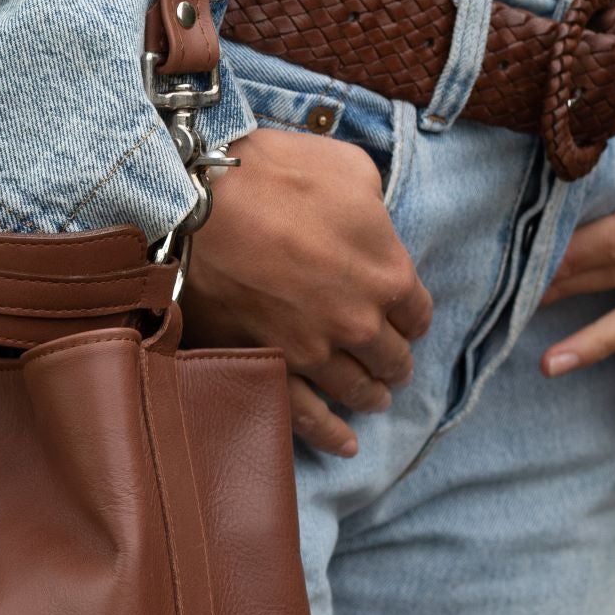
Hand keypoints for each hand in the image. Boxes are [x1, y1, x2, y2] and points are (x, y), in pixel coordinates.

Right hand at [181, 126, 433, 458]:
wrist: (197, 201)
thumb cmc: (272, 174)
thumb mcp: (348, 169)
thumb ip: (374, 207)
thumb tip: (372, 221)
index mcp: (388, 273)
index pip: (417, 313)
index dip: (409, 315)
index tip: (401, 317)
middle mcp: (359, 322)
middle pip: (391, 356)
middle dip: (392, 358)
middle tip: (388, 361)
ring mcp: (313, 351)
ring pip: (356, 389)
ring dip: (368, 394)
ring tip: (371, 397)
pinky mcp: (270, 366)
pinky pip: (307, 416)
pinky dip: (330, 435)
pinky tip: (345, 445)